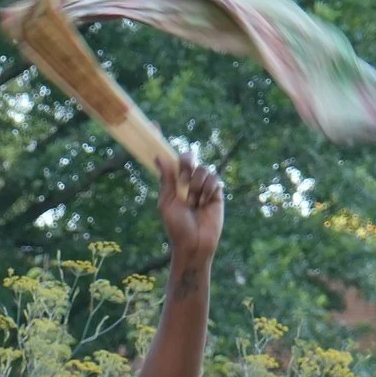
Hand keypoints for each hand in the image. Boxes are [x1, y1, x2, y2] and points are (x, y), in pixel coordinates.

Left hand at [157, 151, 222, 266]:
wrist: (194, 243)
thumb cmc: (177, 226)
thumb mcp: (167, 202)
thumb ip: (166, 179)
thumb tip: (158, 156)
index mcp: (174, 182)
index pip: (175, 160)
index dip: (172, 152)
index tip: (158, 134)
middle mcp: (189, 181)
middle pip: (190, 158)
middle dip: (187, 167)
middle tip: (183, 181)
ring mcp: (203, 186)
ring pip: (203, 169)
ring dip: (196, 186)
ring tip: (193, 204)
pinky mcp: (216, 193)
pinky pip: (215, 179)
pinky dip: (208, 189)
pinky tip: (204, 203)